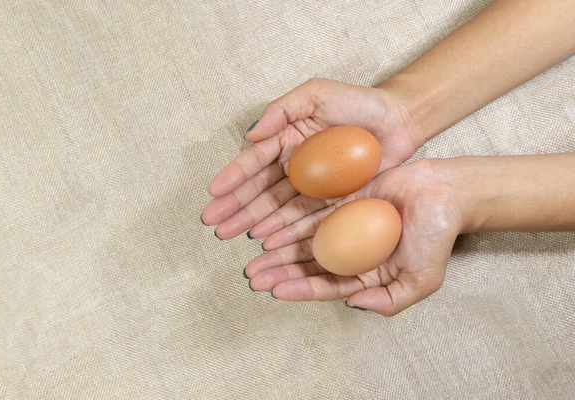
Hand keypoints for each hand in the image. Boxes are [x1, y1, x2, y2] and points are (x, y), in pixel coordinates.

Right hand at [201, 78, 421, 239]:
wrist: (400, 120)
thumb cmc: (359, 102)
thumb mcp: (316, 94)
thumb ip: (281, 110)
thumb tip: (250, 135)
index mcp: (286, 140)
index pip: (254, 162)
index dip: (233, 177)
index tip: (214, 193)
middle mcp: (294, 166)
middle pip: (259, 190)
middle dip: (236, 207)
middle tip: (214, 224)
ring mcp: (312, 188)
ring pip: (276, 208)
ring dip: (254, 222)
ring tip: (232, 236)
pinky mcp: (331, 203)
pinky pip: (304, 219)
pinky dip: (284, 230)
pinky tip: (266, 240)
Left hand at [244, 159, 463, 315]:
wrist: (446, 194)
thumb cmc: (436, 236)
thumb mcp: (422, 280)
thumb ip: (390, 300)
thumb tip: (352, 305)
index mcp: (365, 275)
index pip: (326, 286)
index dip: (299, 289)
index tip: (275, 290)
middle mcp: (350, 252)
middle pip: (308, 265)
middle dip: (279, 271)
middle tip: (252, 276)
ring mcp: (344, 226)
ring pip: (304, 240)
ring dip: (278, 248)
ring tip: (254, 254)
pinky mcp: (341, 201)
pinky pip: (310, 212)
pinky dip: (290, 220)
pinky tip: (270, 226)